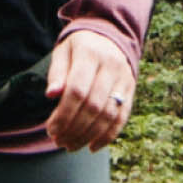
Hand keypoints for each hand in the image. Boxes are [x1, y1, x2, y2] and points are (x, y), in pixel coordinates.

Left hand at [44, 30, 134, 151]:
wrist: (109, 35)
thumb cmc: (79, 48)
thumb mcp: (63, 52)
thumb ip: (57, 73)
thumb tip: (51, 95)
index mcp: (90, 54)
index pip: (77, 90)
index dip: (63, 114)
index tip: (51, 129)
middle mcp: (111, 66)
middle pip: (93, 106)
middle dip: (74, 128)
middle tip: (58, 141)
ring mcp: (124, 79)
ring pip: (108, 115)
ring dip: (88, 135)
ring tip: (70, 145)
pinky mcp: (131, 90)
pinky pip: (122, 117)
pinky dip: (108, 136)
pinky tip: (92, 147)